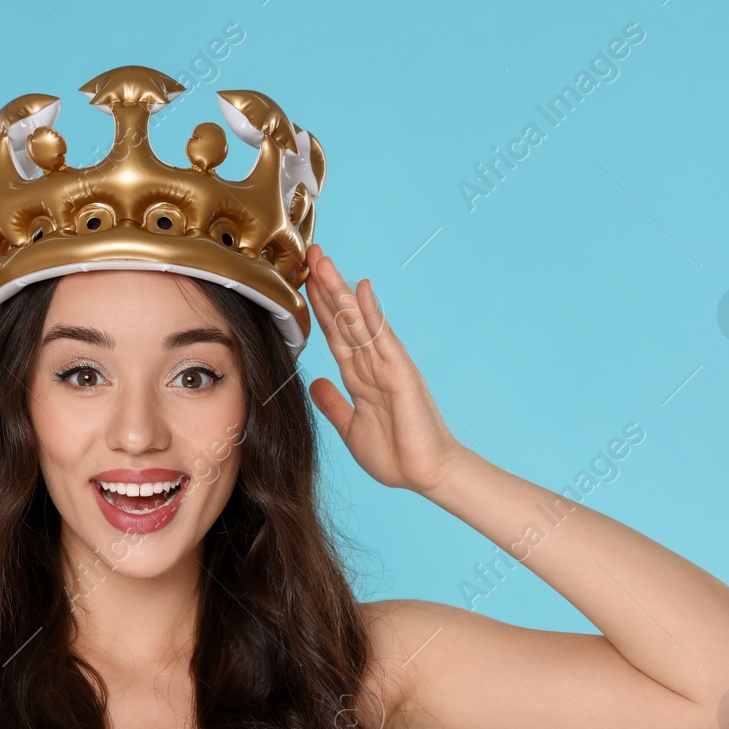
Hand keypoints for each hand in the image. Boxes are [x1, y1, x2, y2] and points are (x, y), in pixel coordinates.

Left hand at [302, 245, 468, 494]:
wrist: (427, 475)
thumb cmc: (397, 455)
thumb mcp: (351, 429)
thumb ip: (334, 404)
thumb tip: (315, 383)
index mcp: (360, 378)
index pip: (335, 334)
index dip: (318, 308)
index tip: (302, 282)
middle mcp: (373, 365)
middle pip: (343, 319)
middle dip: (325, 288)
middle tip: (309, 254)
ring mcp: (388, 366)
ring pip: (357, 321)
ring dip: (339, 291)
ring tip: (323, 261)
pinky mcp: (401, 374)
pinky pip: (382, 338)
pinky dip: (371, 313)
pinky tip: (361, 289)